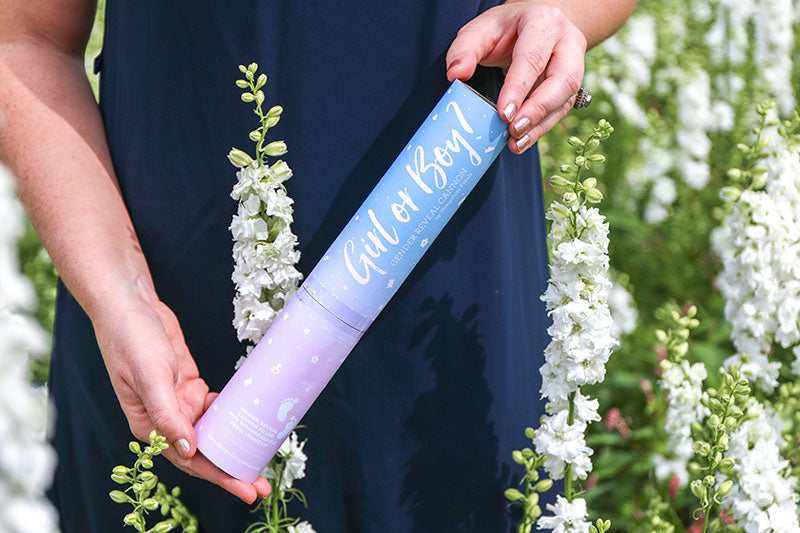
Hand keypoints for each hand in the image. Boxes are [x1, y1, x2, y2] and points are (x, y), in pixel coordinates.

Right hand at [92, 291, 270, 503]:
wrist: (131, 304)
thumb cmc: (130, 339)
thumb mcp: (150, 377)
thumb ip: (168, 415)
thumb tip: (190, 450)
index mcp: (148, 425)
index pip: (189, 460)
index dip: (218, 476)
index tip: (245, 489)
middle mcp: (164, 418)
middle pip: (204, 452)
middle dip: (231, 469)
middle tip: (262, 484)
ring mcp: (178, 402)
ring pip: (211, 431)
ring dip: (234, 444)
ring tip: (262, 455)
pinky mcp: (188, 384)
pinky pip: (214, 406)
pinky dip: (230, 413)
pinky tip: (249, 418)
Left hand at [446, 1, 586, 153]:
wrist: (530, 26)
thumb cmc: (504, 29)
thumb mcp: (480, 30)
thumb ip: (464, 49)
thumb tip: (455, 74)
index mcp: (544, 22)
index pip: (533, 58)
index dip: (519, 88)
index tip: (503, 114)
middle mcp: (567, 43)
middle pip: (563, 80)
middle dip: (538, 109)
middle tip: (514, 130)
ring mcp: (574, 65)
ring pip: (566, 98)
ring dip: (541, 125)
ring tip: (516, 143)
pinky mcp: (570, 86)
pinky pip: (560, 110)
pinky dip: (541, 128)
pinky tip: (522, 141)